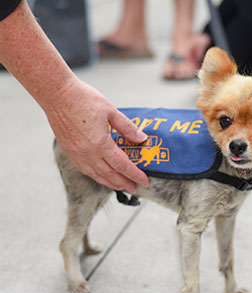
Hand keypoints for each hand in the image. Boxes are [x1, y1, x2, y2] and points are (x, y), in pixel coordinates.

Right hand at [44, 77, 148, 192]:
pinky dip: (96, 176)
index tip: (144, 181)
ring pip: (96, 175)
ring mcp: (77, 154)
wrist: (57, 94)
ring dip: (110, 183)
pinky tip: (101, 176)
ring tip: (120, 186)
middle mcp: (88, 153)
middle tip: (134, 188)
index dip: (135, 175)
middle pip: (110, 175)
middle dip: (124, 183)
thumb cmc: (83, 99)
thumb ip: (127, 128)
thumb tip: (141, 138)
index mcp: (101, 143)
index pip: (122, 165)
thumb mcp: (111, 111)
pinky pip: (85, 170)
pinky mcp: (69, 152)